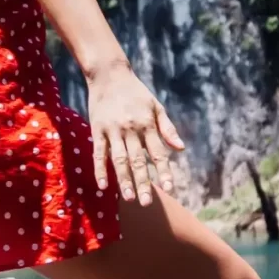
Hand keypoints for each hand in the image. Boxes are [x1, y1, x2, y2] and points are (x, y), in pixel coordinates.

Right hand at [86, 58, 185, 205]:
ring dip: (124, 180)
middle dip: (143, 183)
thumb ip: (167, 129)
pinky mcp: (97, 129)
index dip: (164, 171)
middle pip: (138, 161)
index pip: (158, 153)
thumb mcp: (156, 106)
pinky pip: (99, 153)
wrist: (109, 74)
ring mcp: (113, 130)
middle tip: (146, 203)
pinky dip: (100, 169)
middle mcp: (131, 129)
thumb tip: (181, 149)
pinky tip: (103, 185)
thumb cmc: (136, 92)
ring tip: (129, 198)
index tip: (170, 188)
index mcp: (147, 124)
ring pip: (119, 160)